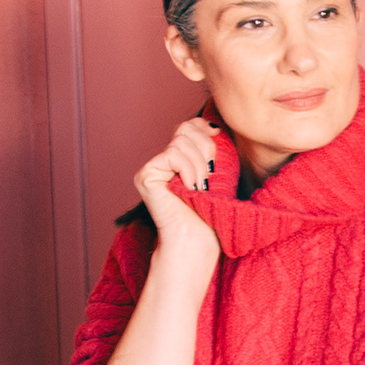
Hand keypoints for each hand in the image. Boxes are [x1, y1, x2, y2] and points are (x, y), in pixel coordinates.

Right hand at [136, 116, 221, 274]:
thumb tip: (211, 125)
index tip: (218, 143)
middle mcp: (163, 161)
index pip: (189, 126)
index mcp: (180, 158)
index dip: (205, 129)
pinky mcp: (146, 175)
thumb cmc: (211, 210)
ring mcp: (152, 168)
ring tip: (201, 186)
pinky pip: (172, 154)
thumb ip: (211, 146)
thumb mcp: (217, 171)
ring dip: (199, 164)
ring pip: (180, 141)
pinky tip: (191, 187)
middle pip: (185, 128)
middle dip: (205, 147)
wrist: (199, 238)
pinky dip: (188, 169)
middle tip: (211, 174)